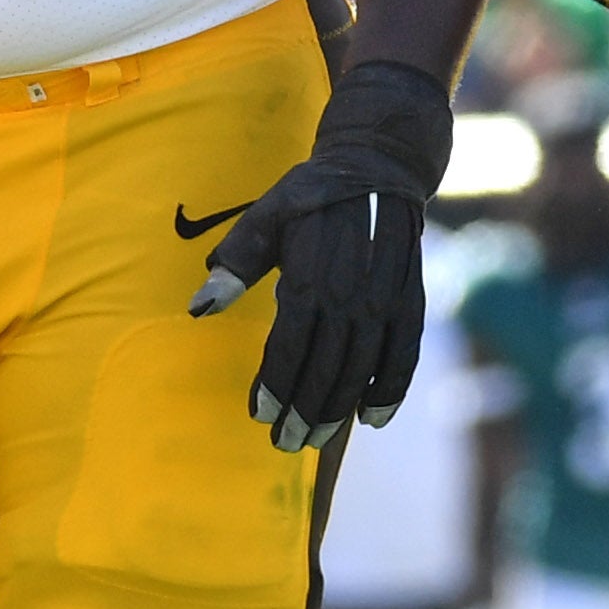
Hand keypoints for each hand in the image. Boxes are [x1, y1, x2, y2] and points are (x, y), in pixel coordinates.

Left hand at [189, 58, 451, 452]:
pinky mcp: (410, 302)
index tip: (258, 414)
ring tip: (315, 438)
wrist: (378, 167)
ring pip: (360, 372)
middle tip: (284, 442)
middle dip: (302, 412)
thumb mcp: (265, 218)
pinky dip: (390, 392)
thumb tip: (198, 307)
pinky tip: (372, 419)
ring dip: (337, 411)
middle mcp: (350, 297)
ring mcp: (384, 303)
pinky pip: (403, 357)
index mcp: (310, 278)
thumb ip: (235, 265)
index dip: (274, 386)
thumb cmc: (311, 196)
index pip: (290, 348)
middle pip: (324, 370)